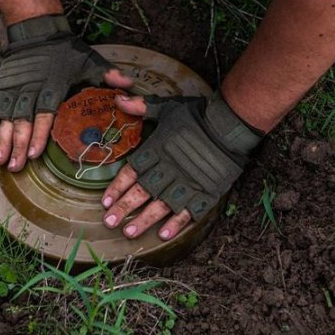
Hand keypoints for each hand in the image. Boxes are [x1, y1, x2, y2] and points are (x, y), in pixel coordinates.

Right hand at [0, 15, 132, 170]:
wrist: (36, 30)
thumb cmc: (65, 50)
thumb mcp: (89, 60)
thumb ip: (108, 76)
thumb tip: (130, 86)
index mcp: (51, 85)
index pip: (43, 113)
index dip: (38, 133)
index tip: (35, 153)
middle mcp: (29, 89)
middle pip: (21, 120)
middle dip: (16, 144)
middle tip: (13, 166)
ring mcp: (12, 89)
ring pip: (5, 118)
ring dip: (1, 140)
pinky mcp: (1, 88)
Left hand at [101, 91, 263, 239]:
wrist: (230, 126)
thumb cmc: (197, 115)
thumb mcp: (167, 107)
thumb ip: (142, 106)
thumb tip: (118, 99)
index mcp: (157, 150)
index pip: (132, 172)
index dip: (117, 187)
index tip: (105, 200)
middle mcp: (169, 169)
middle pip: (142, 192)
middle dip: (124, 208)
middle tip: (109, 222)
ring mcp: (187, 183)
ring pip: (162, 206)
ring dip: (145, 220)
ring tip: (129, 233)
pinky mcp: (205, 192)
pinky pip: (189, 212)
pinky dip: (177, 223)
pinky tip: (164, 235)